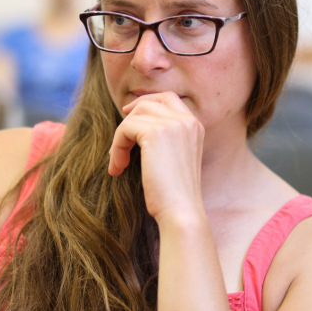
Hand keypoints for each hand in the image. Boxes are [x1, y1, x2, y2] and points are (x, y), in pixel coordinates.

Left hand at [108, 92, 204, 223]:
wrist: (181, 212)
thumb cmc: (174, 194)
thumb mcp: (173, 159)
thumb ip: (164, 139)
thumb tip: (134, 123)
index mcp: (195, 126)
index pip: (169, 98)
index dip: (146, 102)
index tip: (129, 116)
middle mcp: (187, 121)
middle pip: (149, 102)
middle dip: (130, 118)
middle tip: (119, 141)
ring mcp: (173, 124)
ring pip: (134, 116)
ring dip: (120, 138)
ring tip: (118, 162)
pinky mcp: (156, 133)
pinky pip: (125, 129)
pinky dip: (116, 147)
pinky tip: (118, 168)